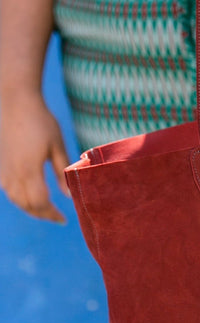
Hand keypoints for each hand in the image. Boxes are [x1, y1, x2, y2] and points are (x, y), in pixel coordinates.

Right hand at [0, 92, 69, 223]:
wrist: (16, 103)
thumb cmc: (41, 121)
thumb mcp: (57, 146)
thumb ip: (63, 171)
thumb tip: (69, 195)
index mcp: (28, 170)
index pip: (39, 203)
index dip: (52, 214)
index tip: (64, 219)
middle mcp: (13, 174)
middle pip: (26, 205)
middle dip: (42, 214)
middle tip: (57, 218)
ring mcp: (4, 170)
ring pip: (15, 200)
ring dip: (31, 208)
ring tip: (47, 210)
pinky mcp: (0, 166)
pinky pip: (9, 190)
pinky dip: (21, 199)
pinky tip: (31, 197)